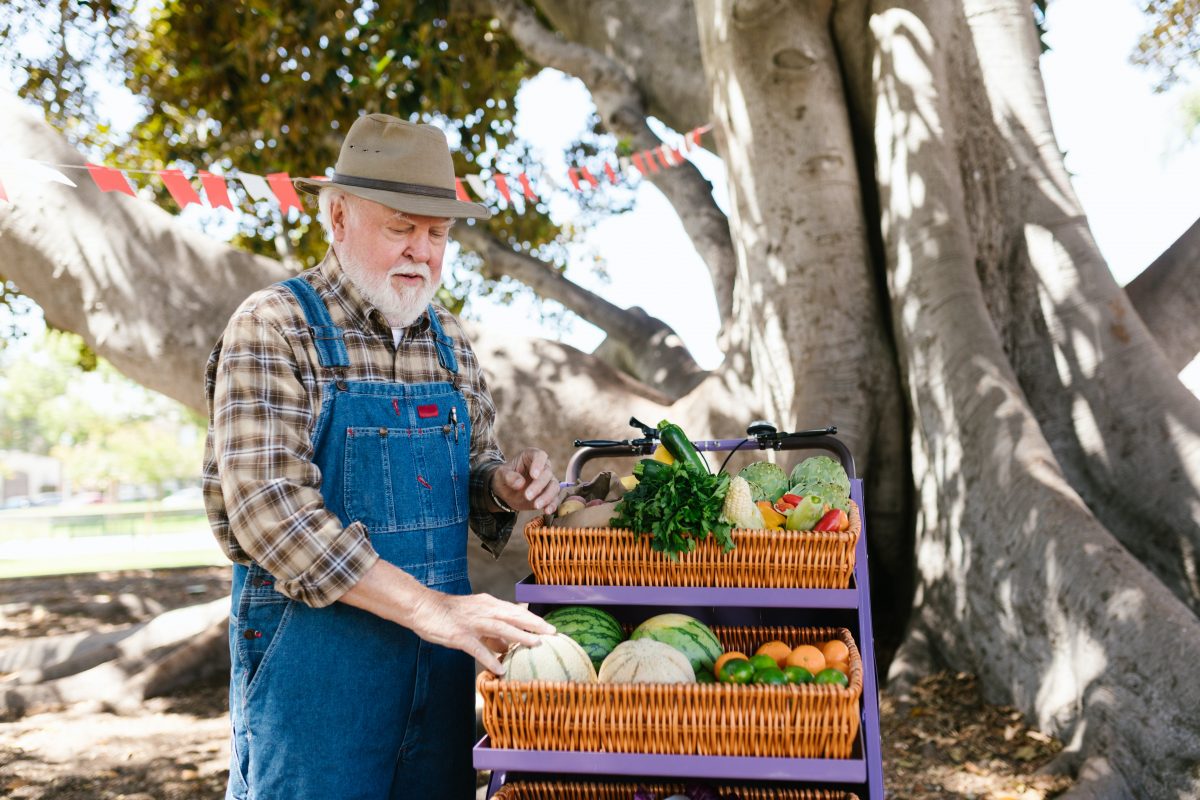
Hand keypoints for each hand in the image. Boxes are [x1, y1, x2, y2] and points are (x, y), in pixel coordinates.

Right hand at [409, 590, 554, 673]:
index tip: (550, 627)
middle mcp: (483, 610)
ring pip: (500, 627)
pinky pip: (477, 648)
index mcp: (488, 604)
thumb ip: (492, 633)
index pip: (516, 611)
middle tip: (552, 633)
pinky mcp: (460, 635)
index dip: (533, 619)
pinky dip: (489, 657)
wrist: (423, 608)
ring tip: (535, 645)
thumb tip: (508, 647)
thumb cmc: (449, 614)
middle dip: (534, 624)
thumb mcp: (475, 619)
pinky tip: (499, 668)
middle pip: (514, 615)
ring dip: (519, 636)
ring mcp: (472, 622)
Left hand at [491, 447, 558, 513]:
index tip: (534, 475)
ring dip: (547, 496)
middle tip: (528, 495)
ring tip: (536, 505)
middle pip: (547, 473)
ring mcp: (547, 481)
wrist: (506, 491)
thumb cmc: (503, 478)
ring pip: (554, 486)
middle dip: (539, 485)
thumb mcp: (500, 475)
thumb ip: (509, 477)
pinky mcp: (549, 494)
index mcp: (530, 456)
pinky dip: (552, 505)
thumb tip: (520, 483)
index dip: (539, 464)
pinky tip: (547, 511)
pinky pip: (555, 498)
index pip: (540, 456)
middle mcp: (543, 467)